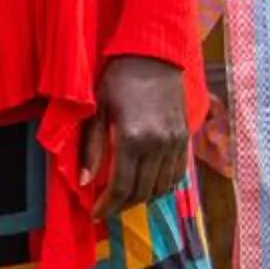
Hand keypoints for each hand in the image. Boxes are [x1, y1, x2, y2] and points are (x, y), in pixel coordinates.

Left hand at [82, 55, 190, 217]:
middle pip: (141, 192)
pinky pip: (176, 174)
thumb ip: (92, 147)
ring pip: (161, 187)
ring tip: (125, 198)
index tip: (96, 213)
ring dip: (142, 198)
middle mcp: (157, 145)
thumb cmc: (120, 77)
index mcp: (133, 138)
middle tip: (108, 207)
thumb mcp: (99, 108)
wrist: (155, 54)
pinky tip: (149, 185)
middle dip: (122, 205)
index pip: (121, 187)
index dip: (108, 206)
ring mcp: (175, 143)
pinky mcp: (184, 138)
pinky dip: (162, 186)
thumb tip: (85, 182)